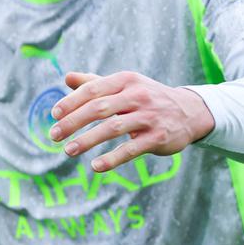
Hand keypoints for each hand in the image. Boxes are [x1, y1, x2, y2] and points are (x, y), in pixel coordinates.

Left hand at [48, 71, 215, 172]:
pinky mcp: (158, 138)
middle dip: (73, 122)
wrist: (189, 112)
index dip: (71, 102)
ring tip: (68, 150)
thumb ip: (95, 83)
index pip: (92, 90)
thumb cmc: (146, 97)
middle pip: (98, 108)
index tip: (54, 115)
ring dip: (87, 140)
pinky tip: (95, 166)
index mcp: (126, 80)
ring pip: (112, 128)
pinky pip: (131, 149)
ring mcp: (149, 117)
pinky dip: (112, 158)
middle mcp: (137, 96)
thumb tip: (67, 78)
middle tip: (53, 135)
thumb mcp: (124, 86)